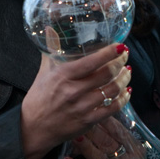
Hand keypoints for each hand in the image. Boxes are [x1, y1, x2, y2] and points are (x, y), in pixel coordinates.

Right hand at [21, 41, 131, 158]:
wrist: (32, 129)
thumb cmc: (38, 98)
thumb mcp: (44, 72)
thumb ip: (51, 49)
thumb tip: (50, 29)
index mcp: (63, 75)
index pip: (92, 61)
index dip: (110, 53)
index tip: (121, 46)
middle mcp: (74, 91)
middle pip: (107, 74)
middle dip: (120, 62)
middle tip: (125, 56)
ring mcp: (82, 107)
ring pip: (113, 90)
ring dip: (124, 79)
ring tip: (127, 71)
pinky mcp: (88, 122)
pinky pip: (112, 109)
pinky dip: (123, 99)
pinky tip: (126, 92)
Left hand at [60, 116, 157, 158]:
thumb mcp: (134, 150)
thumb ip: (122, 135)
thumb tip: (105, 115)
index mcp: (134, 149)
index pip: (119, 131)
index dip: (106, 120)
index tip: (94, 109)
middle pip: (108, 142)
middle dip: (93, 130)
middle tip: (79, 118)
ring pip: (98, 158)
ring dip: (85, 146)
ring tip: (74, 135)